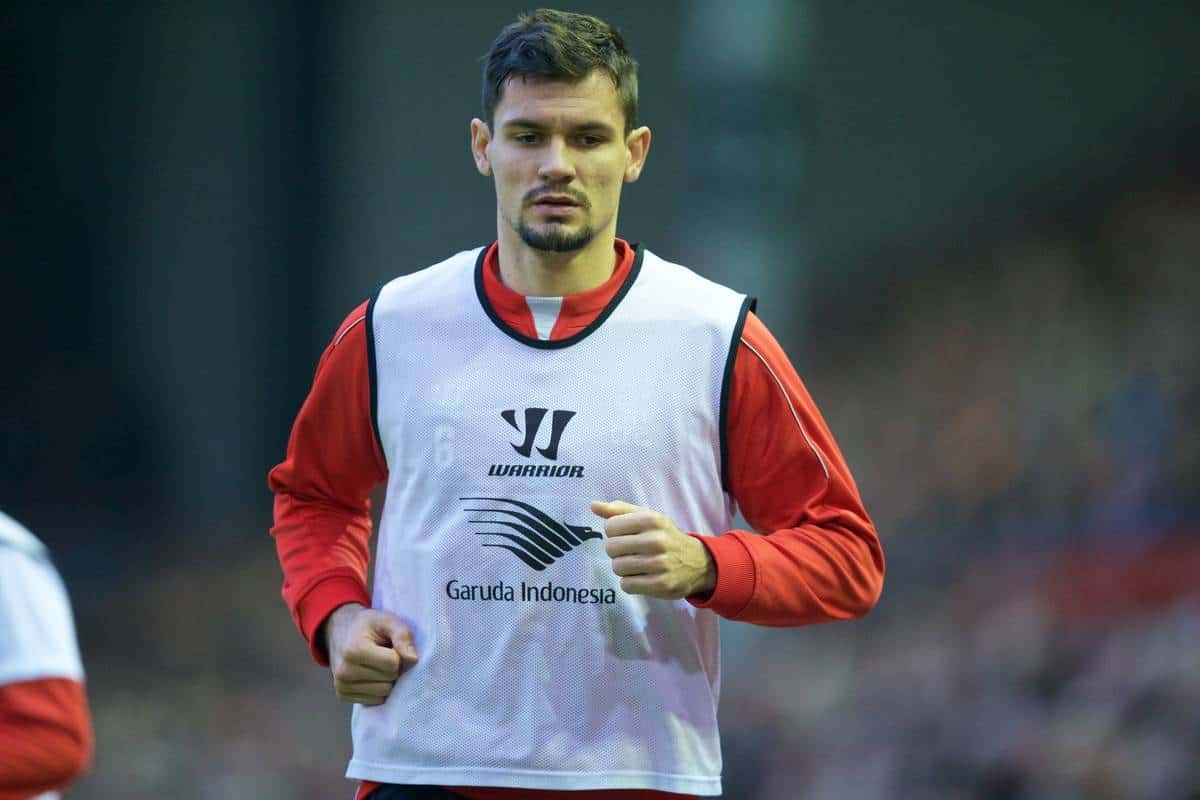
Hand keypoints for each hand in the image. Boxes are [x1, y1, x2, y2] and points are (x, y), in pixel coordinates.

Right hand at [323, 602, 418, 705]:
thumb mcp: (387, 620)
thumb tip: (413, 659)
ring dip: (386, 680)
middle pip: (388, 680)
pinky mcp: (343, 696)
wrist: (340, 630)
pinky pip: (375, 700)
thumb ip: (402, 635)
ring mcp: (341, 686)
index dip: (398, 654)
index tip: (389, 646)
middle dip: (392, 668)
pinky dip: (378, 689)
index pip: (392, 664)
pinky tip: (370, 674)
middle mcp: (344, 671)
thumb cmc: (368, 625)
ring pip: (383, 693)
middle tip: (383, 654)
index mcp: (354, 651)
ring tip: (376, 664)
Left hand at [591, 500, 715, 598]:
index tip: (626, 536)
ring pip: (617, 568)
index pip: (610, 527)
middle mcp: (657, 540)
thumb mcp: (647, 517)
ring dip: (623, 568)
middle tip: (631, 552)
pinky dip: (630, 583)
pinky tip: (642, 577)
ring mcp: (660, 564)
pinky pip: (627, 585)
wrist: (697, 562)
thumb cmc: (664, 537)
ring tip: (637, 564)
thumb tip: (593, 505)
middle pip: (611, 548)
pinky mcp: (661, 585)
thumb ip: (619, 510)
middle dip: (617, 552)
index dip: (614, 533)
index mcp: (652, 519)